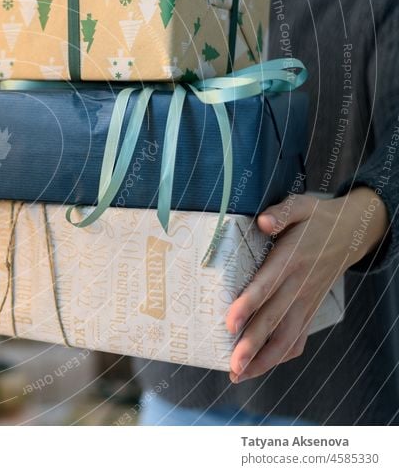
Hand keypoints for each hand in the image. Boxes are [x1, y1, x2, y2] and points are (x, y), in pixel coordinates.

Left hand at [227, 187, 387, 382]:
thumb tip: (264, 222)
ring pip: (286, 337)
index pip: (267, 286)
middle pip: (274, 320)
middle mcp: (299, 286)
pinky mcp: (310, 309)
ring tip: (237, 375)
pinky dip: (280, 356)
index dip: (248, 306)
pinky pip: (297, 339)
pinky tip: (258, 368)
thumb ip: (282, 213)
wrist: (351, 232)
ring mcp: (306, 301)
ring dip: (263, 360)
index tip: (230, 324)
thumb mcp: (301, 206)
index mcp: (291, 260)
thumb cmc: (316, 219)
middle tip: (231, 365)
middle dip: (252, 345)